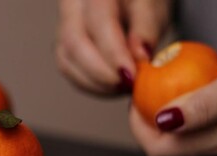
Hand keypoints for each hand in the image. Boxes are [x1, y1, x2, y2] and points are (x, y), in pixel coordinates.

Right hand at [55, 0, 171, 94]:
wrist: (127, 4)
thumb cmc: (140, 2)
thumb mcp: (154, 7)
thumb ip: (147, 28)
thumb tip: (140, 55)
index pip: (98, 19)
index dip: (113, 51)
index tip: (130, 75)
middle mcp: (72, 5)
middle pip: (74, 42)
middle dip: (102, 72)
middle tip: (128, 85)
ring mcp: (63, 26)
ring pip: (67, 59)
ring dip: (96, 82)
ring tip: (123, 86)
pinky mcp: (62, 46)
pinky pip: (68, 69)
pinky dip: (90, 84)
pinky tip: (111, 86)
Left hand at [130, 51, 216, 155]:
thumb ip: (202, 107)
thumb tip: (162, 120)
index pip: (160, 151)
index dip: (138, 130)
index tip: (134, 103)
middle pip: (167, 151)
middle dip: (147, 126)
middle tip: (144, 95)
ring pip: (182, 146)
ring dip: (164, 125)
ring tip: (162, 94)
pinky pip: (200, 139)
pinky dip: (184, 123)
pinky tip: (189, 101)